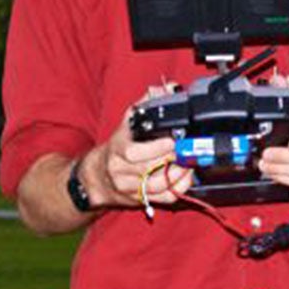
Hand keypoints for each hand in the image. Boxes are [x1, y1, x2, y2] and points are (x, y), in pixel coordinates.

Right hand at [92, 84, 194, 208]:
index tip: (173, 140)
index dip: (156, 148)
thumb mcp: (128, 122)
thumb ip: (146, 104)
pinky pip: (163, 198)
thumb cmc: (117, 146)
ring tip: (189, 162)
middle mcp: (120, 170)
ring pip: (157, 185)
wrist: (99, 176)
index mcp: (117, 148)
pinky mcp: (140, 200)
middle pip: (149, 169)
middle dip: (172, 160)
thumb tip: (167, 88)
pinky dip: (179, 188)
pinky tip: (186, 177)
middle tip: (188, 150)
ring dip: (179, 174)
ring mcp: (129, 187)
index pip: (133, 152)